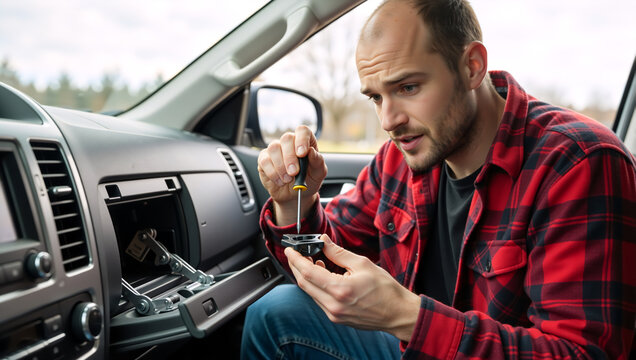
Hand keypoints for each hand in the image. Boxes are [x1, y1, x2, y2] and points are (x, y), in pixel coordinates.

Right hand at [257, 125, 326, 225]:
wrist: (294, 196)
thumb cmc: (308, 181)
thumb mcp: (318, 174)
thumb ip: (318, 161)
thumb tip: (311, 151)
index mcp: (305, 142)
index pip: (302, 130)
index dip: (302, 139)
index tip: (302, 153)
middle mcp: (290, 143)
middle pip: (286, 138)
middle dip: (290, 157)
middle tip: (294, 172)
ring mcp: (276, 150)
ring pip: (274, 148)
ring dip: (281, 167)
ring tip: (288, 180)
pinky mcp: (264, 159)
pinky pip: (264, 161)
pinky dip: (273, 173)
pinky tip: (280, 181)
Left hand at [285, 234, 420, 340]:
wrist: (397, 313)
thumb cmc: (386, 290)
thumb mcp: (362, 264)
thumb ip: (338, 253)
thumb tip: (323, 241)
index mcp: (340, 290)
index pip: (307, 272)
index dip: (295, 259)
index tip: (290, 250)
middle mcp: (333, 305)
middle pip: (304, 283)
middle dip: (297, 266)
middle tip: (297, 253)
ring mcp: (333, 314)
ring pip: (310, 292)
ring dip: (307, 276)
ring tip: (314, 261)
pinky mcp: (336, 318)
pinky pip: (318, 299)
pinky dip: (316, 285)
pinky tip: (323, 274)